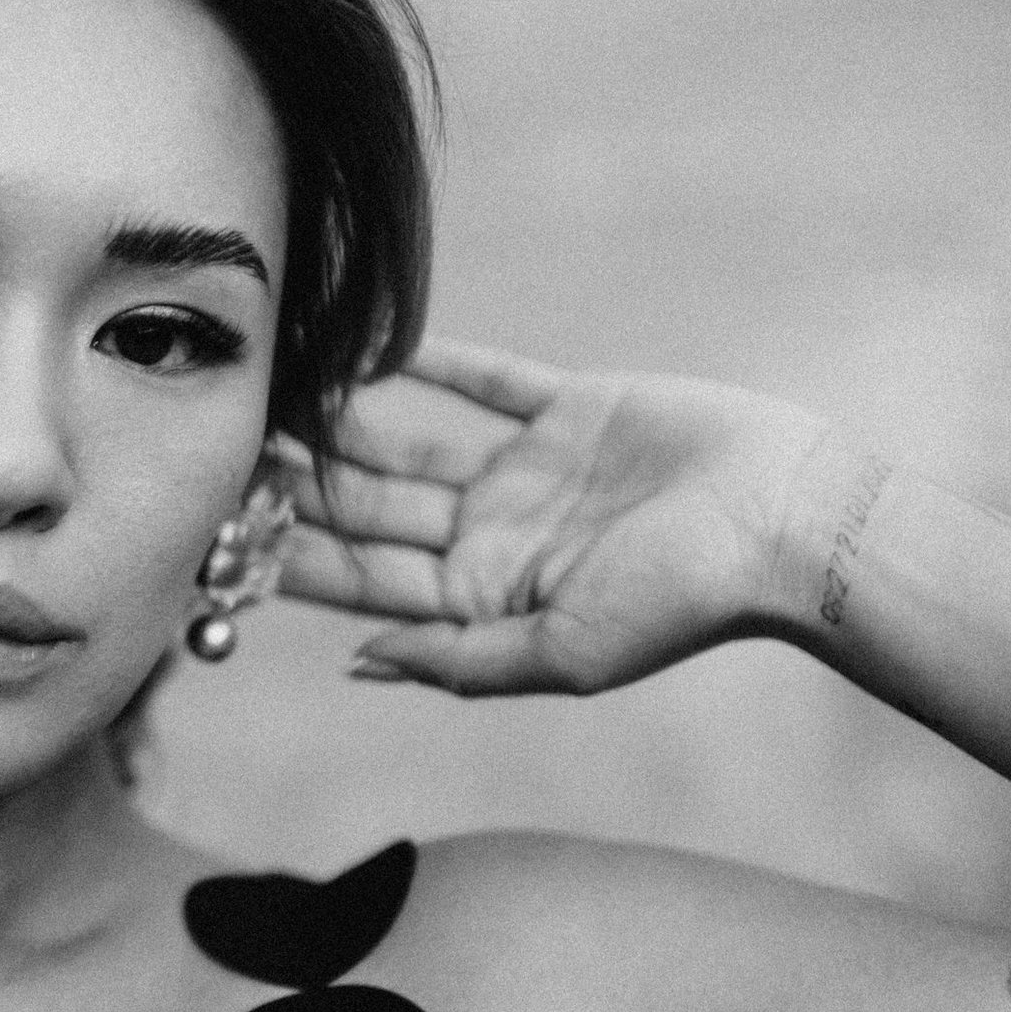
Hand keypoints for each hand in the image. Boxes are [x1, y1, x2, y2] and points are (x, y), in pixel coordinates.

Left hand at [279, 340, 830, 695]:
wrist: (786, 523)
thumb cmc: (683, 604)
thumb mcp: (563, 656)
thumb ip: (456, 661)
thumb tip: (356, 665)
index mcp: (484, 601)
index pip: (364, 580)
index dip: (295, 557)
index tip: (224, 532)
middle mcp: (494, 538)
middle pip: (372, 510)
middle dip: (301, 485)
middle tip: (225, 445)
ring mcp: (528, 472)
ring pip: (411, 443)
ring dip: (344, 421)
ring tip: (274, 390)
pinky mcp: (569, 411)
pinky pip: (485, 382)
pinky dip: (431, 362)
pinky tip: (365, 346)